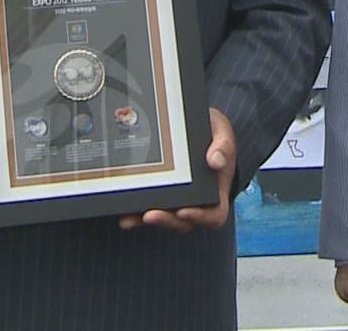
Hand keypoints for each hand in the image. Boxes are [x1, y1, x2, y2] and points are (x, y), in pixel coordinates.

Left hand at [120, 107, 236, 231]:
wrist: (195, 127)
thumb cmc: (212, 132)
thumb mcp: (222, 132)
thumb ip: (223, 145)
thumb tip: (216, 161)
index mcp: (216, 191)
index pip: (214, 215)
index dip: (200, 218)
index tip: (183, 210)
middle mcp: (197, 201)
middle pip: (183, 222)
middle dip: (166, 220)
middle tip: (150, 215)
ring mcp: (176, 200)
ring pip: (163, 218)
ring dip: (146, 220)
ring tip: (130, 217)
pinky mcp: (159, 195)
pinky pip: (148, 208)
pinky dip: (135, 213)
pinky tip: (124, 211)